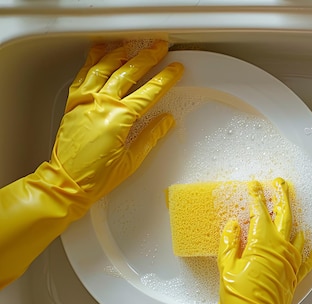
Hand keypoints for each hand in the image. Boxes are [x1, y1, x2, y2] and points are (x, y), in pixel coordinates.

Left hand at [0, 41, 182, 286]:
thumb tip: (167, 120)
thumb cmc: (98, 177)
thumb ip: (151, 135)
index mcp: (120, 118)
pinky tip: (101, 51)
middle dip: (147, 57)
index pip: (149, 92)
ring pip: (105, 67)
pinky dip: (93, 60)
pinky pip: (84, 74)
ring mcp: (85, 100)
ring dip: (120, 53)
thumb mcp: (132, 159)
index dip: (165, 79)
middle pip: (128, 72)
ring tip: (133, 45)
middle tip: (160, 47)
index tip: (176, 69)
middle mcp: (102, 104)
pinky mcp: (74, 102)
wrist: (66, 182)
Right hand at [205, 178, 311, 303]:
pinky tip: (311, 241)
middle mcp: (281, 249)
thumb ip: (230, 243)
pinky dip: (309, 248)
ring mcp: (290, 262)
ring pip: (297, 233)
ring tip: (291, 209)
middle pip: (284, 215)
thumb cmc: (239, 299)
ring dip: (293, 219)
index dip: (256, 196)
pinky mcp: (294, 276)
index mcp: (262, 243)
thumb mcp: (226, 268)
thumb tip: (233, 227)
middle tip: (280, 184)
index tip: (254, 186)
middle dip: (282, 196)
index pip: (259, 212)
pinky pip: (306, 258)